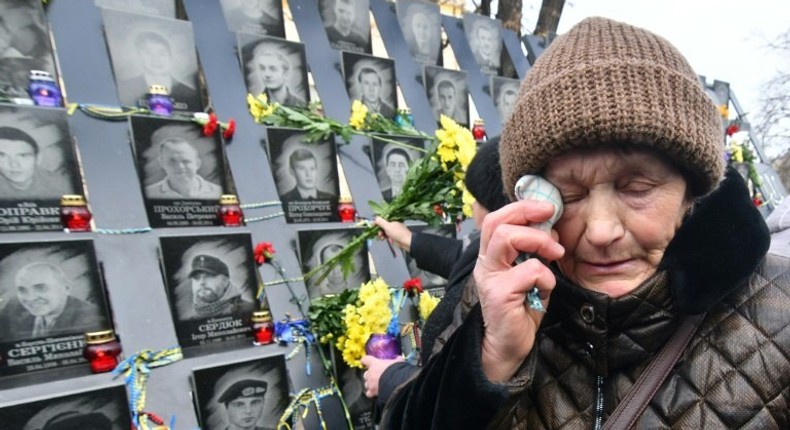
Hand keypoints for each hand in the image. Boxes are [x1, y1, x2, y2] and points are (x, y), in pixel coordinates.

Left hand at [360, 354, 404, 397]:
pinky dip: (371, 393)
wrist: (396, 382)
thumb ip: (397, 360)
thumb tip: (399, 358)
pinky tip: (375, 393)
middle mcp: (370, 373)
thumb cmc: (396, 370)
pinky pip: (368, 393)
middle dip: (370, 375)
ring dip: (370, 384)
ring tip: (376, 385)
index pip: (365, 360)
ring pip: (366, 384)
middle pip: (366, 373)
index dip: (365, 361)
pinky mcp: (372, 392)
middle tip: (377, 376)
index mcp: (374, 364)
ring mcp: (370, 383)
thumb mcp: (398, 362)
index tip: (364, 362)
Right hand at [374, 217, 412, 251]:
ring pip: (383, 232)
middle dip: (378, 230)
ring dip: (380, 234)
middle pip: (382, 226)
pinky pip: (386, 236)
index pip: (382, 220)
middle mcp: (392, 225)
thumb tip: (375, 217)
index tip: (372, 226)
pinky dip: (384, 237)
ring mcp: (392, 231)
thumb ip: (381, 222)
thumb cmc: (398, 233)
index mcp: (392, 220)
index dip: (377, 223)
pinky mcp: (393, 237)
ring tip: (381, 238)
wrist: (406, 242)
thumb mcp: (388, 226)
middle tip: (378, 234)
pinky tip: (383, 239)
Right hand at [475, 199, 564, 381]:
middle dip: (527, 213)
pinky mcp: (499, 294)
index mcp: (491, 256)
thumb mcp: (530, 274)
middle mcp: (485, 263)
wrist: (510, 346)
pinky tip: (545, 290)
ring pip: (506, 238)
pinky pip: (531, 271)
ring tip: (555, 253)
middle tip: (551, 217)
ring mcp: (490, 278)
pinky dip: (547, 277)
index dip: (521, 207)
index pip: (496, 218)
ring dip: (538, 240)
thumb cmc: (522, 310)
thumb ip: (535, 252)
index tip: (547, 208)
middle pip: (496, 222)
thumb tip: (551, 229)